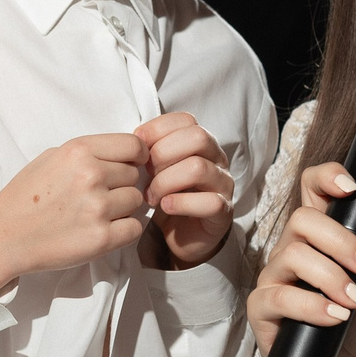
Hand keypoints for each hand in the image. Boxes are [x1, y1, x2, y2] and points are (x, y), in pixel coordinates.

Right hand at [0, 133, 149, 294]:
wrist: (4, 235)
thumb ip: (90, 153)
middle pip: (135, 176)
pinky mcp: (101, 238)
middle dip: (121, 184)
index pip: (133, 146)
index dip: (137, 156)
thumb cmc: (26, 195)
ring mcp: (97, 208)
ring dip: (122, 208)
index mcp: (79, 152)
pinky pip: (134, 228)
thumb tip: (127, 154)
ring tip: (95, 213)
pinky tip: (102, 229)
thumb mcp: (53, 157)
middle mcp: (91, 176)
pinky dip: (123, 230)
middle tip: (97, 196)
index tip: (133, 164)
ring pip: (136, 201)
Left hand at [137, 112, 234, 268]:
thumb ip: (150, 151)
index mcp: (202, 143)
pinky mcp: (223, 212)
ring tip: (150, 195)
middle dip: (163, 152)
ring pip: (199, 168)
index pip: (186, 120)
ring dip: (166, 181)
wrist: (183, 236)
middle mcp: (217, 159)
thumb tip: (132, 141)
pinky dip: (181, 203)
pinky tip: (165, 207)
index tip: (138, 146)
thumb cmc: (168, 197)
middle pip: (197, 137)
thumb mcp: (157, 169)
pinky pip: (209, 202)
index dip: (158, 129)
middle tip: (145, 172)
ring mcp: (223, 185)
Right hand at [246, 159, 355, 356]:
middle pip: (303, 218)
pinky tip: (335, 319)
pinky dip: (313, 306)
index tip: (352, 187)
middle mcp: (292, 251)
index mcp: (320, 238)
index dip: (326, 177)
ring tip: (354, 303)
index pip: (312, 190)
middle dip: (341, 241)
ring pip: (293, 254)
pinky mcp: (262, 309)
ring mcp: (274, 278)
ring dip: (331, 277)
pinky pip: (280, 296)